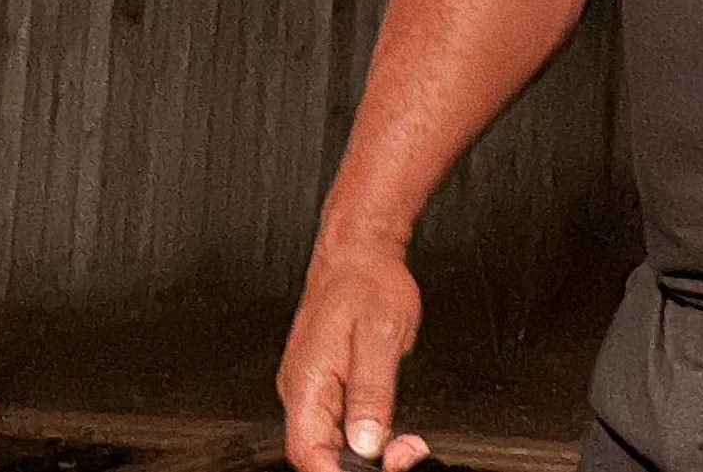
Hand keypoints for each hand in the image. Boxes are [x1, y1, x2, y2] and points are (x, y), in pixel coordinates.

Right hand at [278, 235, 429, 471]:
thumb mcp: (381, 336)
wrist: (358, 251)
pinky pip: (335, 420)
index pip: (307, 451)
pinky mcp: (323, 381)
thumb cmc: (367, 282)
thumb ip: (373, 392)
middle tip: (401, 453)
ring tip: (401, 443)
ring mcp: (310, 385)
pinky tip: (385, 428)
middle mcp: (300, 388)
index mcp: (306, 380)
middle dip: (357, 463)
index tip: (373, 470)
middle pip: (318, 450)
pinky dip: (361, 431)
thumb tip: (367, 440)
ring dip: (362, 450)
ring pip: (328, 438)